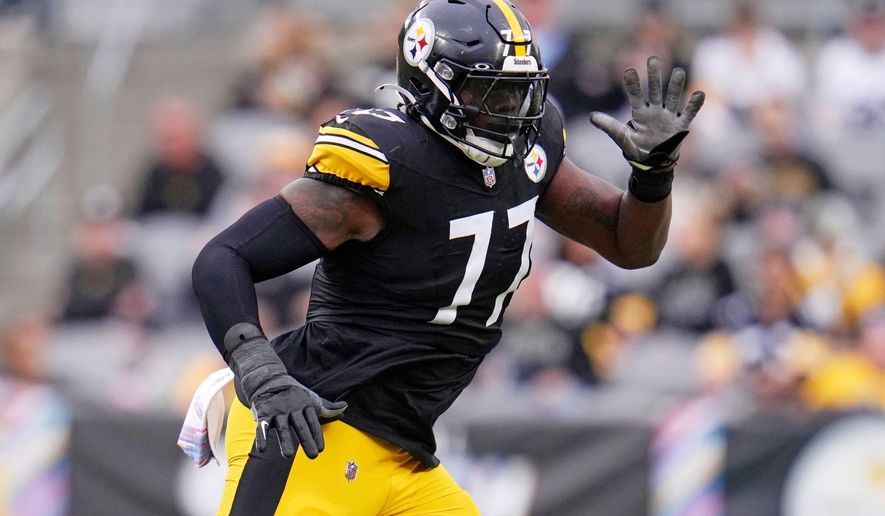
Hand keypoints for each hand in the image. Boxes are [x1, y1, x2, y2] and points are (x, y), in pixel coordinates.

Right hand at [251, 376, 346, 458]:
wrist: (270, 380)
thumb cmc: (295, 394)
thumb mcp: (312, 399)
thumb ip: (327, 407)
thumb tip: (345, 407)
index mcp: (305, 405)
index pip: (313, 422)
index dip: (317, 435)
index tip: (321, 449)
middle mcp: (292, 408)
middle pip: (300, 426)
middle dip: (307, 441)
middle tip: (313, 456)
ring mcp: (277, 411)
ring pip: (282, 427)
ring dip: (284, 441)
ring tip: (288, 455)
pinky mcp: (263, 413)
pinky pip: (262, 426)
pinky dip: (261, 437)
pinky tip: (262, 450)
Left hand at [590, 56, 703, 172]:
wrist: (653, 166)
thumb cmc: (636, 150)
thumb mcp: (622, 138)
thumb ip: (610, 127)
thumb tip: (592, 116)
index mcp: (640, 113)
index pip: (636, 96)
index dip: (633, 85)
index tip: (629, 71)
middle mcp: (655, 111)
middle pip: (655, 91)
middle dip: (654, 76)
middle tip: (653, 59)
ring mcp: (668, 117)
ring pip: (673, 98)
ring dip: (675, 86)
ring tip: (678, 72)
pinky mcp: (680, 126)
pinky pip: (689, 114)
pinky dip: (694, 105)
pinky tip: (699, 94)